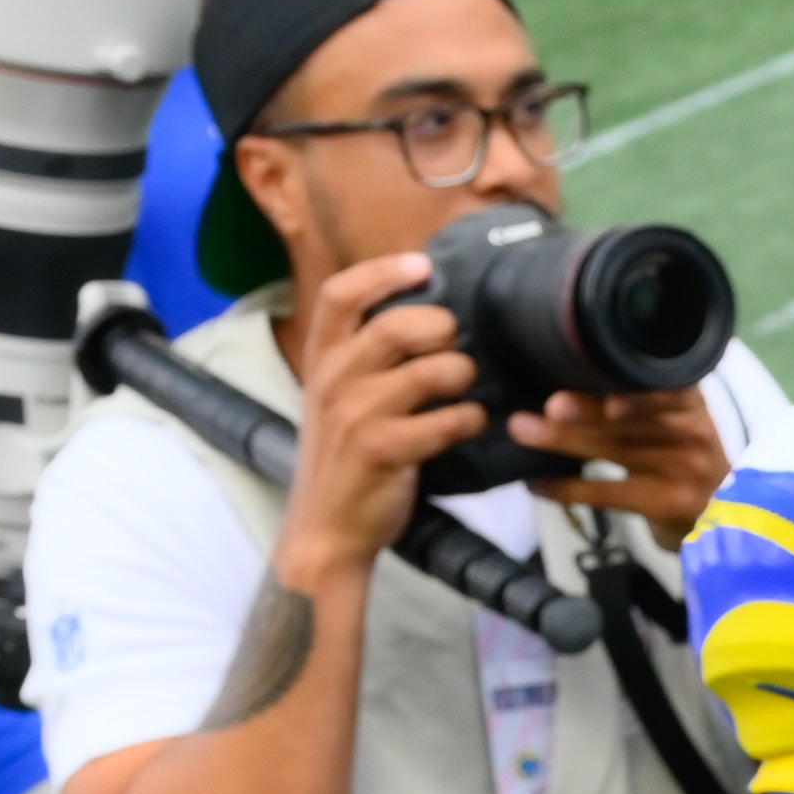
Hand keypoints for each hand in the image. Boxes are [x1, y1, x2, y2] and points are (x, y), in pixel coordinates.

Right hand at [277, 250, 481, 586]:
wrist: (326, 529)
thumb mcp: (338, 396)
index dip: (383, 271)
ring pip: (426, 373)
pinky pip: (443, 423)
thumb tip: (425, 312)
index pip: (340, 294)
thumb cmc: (345, 456)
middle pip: (393, 326)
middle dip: (439, 326)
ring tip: (466, 384)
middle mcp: (333, 381)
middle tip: (455, 340)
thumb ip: (366, 356)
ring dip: (461, 372)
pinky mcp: (383, 452)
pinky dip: (468, 419)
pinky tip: (470, 422)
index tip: (422, 264)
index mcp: (322, 360)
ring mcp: (356, 417)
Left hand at [517, 382, 731, 543]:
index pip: (663, 385)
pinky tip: (537, 483)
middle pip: (633, 418)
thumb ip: (642, 397)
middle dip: (588, 411)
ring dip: (564, 440)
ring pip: (616, 451)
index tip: (592, 371)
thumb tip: (566, 374)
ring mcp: (683, 470)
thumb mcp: (676, 419)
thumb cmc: (682, 454)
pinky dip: (569, 489)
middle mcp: (692, 431)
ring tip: (522, 429)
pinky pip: (609, 495)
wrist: (720, 511)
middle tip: (552, 404)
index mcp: (689, 400)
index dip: (630, 384)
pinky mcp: (667, 504)